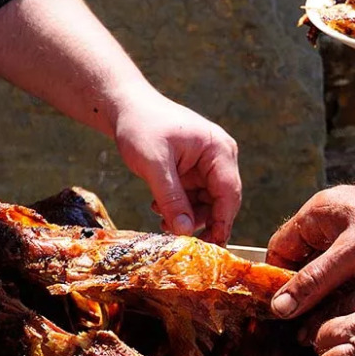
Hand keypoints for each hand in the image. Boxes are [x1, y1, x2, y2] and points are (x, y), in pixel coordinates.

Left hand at [113, 90, 240, 244]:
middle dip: (201, 221)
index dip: (222, 222)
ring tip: (161, 219)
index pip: (229, 193)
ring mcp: (207, 165)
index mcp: (219, 149)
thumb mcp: (154, 165)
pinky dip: (179, 207)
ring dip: (187, 216)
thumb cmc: (141, 127)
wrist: (125, 107)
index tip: (212, 247)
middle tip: (180, 239)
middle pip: (221, 201)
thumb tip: (185, 232)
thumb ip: (171, 199)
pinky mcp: (193, 171)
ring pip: (206, 203)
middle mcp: (219, 157)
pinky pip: (193, 198)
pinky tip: (158, 207)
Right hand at [269, 109, 354, 318]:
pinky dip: (346, 288)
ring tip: (324, 321)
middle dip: (300, 289)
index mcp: (318, 212)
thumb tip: (279, 307)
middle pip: (301, 259)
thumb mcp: (354, 253)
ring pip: (327, 268)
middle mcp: (332, 220)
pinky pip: (350, 270)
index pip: (279, 247)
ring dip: (325, 291)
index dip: (274, 278)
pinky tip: (351, 308)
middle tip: (299, 325)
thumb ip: (315, 280)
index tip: (275, 312)